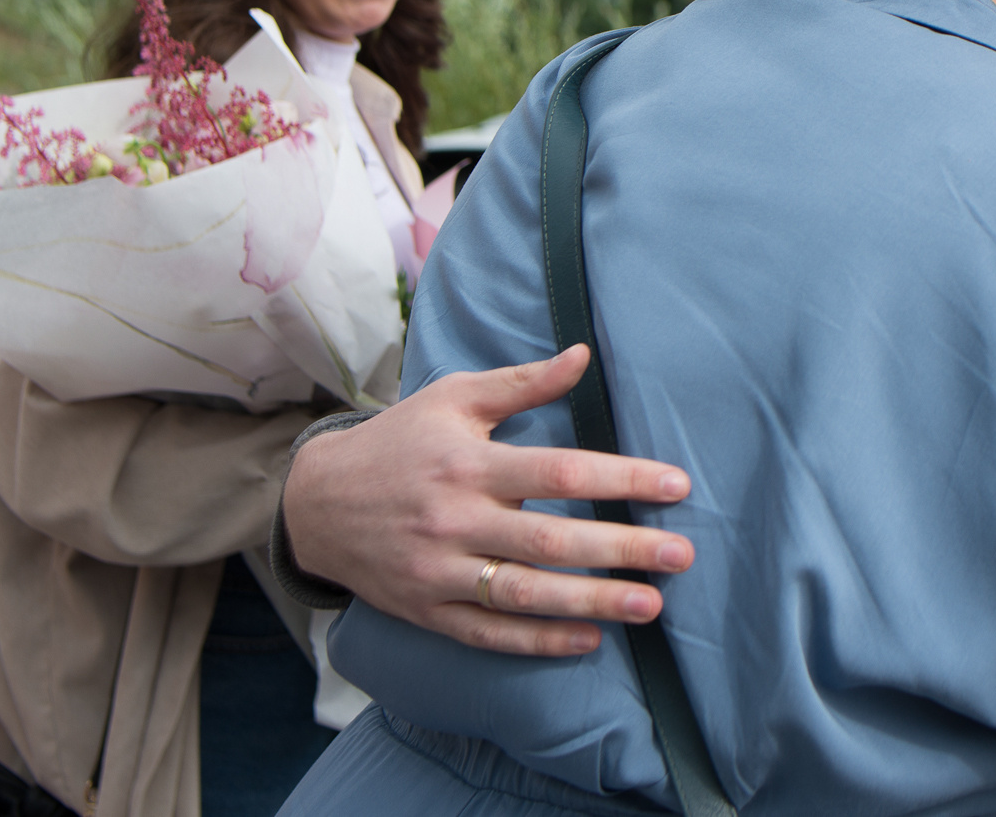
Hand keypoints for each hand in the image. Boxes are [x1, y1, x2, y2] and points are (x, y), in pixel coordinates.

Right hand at [283, 345, 695, 655]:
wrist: (314, 503)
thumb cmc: (398, 441)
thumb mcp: (453, 399)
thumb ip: (522, 383)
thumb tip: (585, 354)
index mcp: (467, 462)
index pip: (558, 473)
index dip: (620, 480)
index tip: (676, 485)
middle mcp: (454, 520)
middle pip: (550, 541)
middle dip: (622, 549)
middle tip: (682, 555)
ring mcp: (438, 572)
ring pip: (524, 595)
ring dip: (592, 602)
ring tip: (651, 605)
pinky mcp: (426, 611)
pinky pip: (488, 634)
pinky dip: (539, 641)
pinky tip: (588, 639)